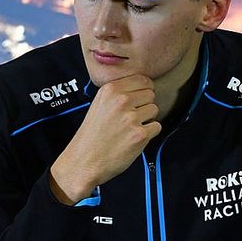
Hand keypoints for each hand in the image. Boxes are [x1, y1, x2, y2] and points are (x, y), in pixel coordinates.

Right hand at [50, 74, 160, 203]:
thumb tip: (142, 87)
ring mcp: (131, 118)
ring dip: (147, 119)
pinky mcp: (140, 134)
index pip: (142, 79)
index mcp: (110, 90)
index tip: (137, 100)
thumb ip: (117, 94)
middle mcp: (121, 100)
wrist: (84, 161)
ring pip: (155, 110)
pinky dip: (148, 134)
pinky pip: (157, 127)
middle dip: (144, 105)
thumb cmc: (91, 136)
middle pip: (150, 94)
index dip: (143, 90)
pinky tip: (132, 138)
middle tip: (130, 118)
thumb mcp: (98, 105)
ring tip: (129, 129)